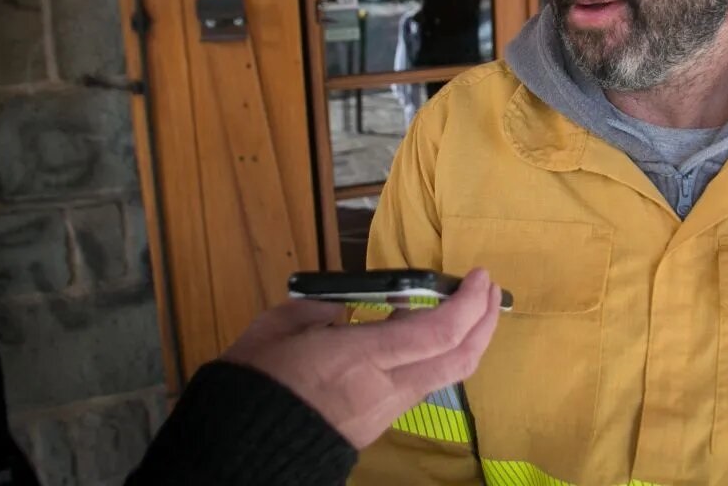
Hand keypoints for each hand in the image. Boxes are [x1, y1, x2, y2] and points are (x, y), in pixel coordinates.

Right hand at [222, 268, 501, 449]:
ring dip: (467, 339)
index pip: (438, 332)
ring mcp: (386, 410)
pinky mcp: (379, 425)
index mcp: (360, 358)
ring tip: (466, 308)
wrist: (238, 452)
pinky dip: (437, 356)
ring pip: (446, 376)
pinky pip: (421, 385)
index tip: (479, 275)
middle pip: (460, 359)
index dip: (469, 302)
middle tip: (489, 288)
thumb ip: (321, 308)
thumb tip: (347, 304)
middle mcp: (384, 387)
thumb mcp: (279, 327)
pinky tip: (427, 336)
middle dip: (486, 321)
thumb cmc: (252, 382)